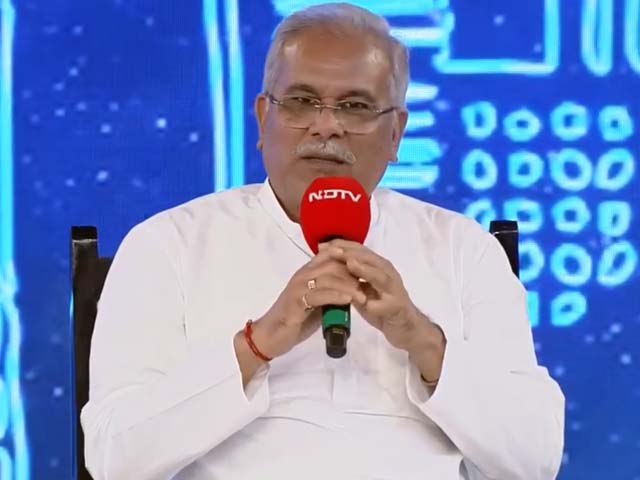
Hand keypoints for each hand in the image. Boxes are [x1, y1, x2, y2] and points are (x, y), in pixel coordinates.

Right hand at [253, 245, 365, 358]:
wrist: (272, 336)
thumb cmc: (295, 320)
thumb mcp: (317, 302)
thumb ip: (331, 292)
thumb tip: (353, 287)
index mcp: (308, 272)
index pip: (331, 255)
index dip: (350, 259)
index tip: (367, 269)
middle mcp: (303, 275)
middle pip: (333, 263)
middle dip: (353, 272)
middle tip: (369, 284)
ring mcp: (299, 287)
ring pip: (328, 277)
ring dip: (348, 286)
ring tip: (363, 296)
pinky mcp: (297, 301)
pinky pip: (320, 294)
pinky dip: (337, 296)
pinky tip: (349, 300)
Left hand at [320, 240, 444, 370]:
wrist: (404, 327)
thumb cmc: (381, 306)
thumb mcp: (362, 289)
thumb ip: (349, 277)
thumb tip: (327, 264)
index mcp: (378, 267)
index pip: (360, 251)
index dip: (342, 246)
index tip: (322, 245)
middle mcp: (387, 274)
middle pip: (370, 259)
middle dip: (351, 253)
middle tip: (333, 250)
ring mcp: (394, 290)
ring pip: (381, 276)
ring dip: (366, 270)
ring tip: (350, 264)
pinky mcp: (397, 307)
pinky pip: (387, 304)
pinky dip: (376, 303)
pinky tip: (366, 303)